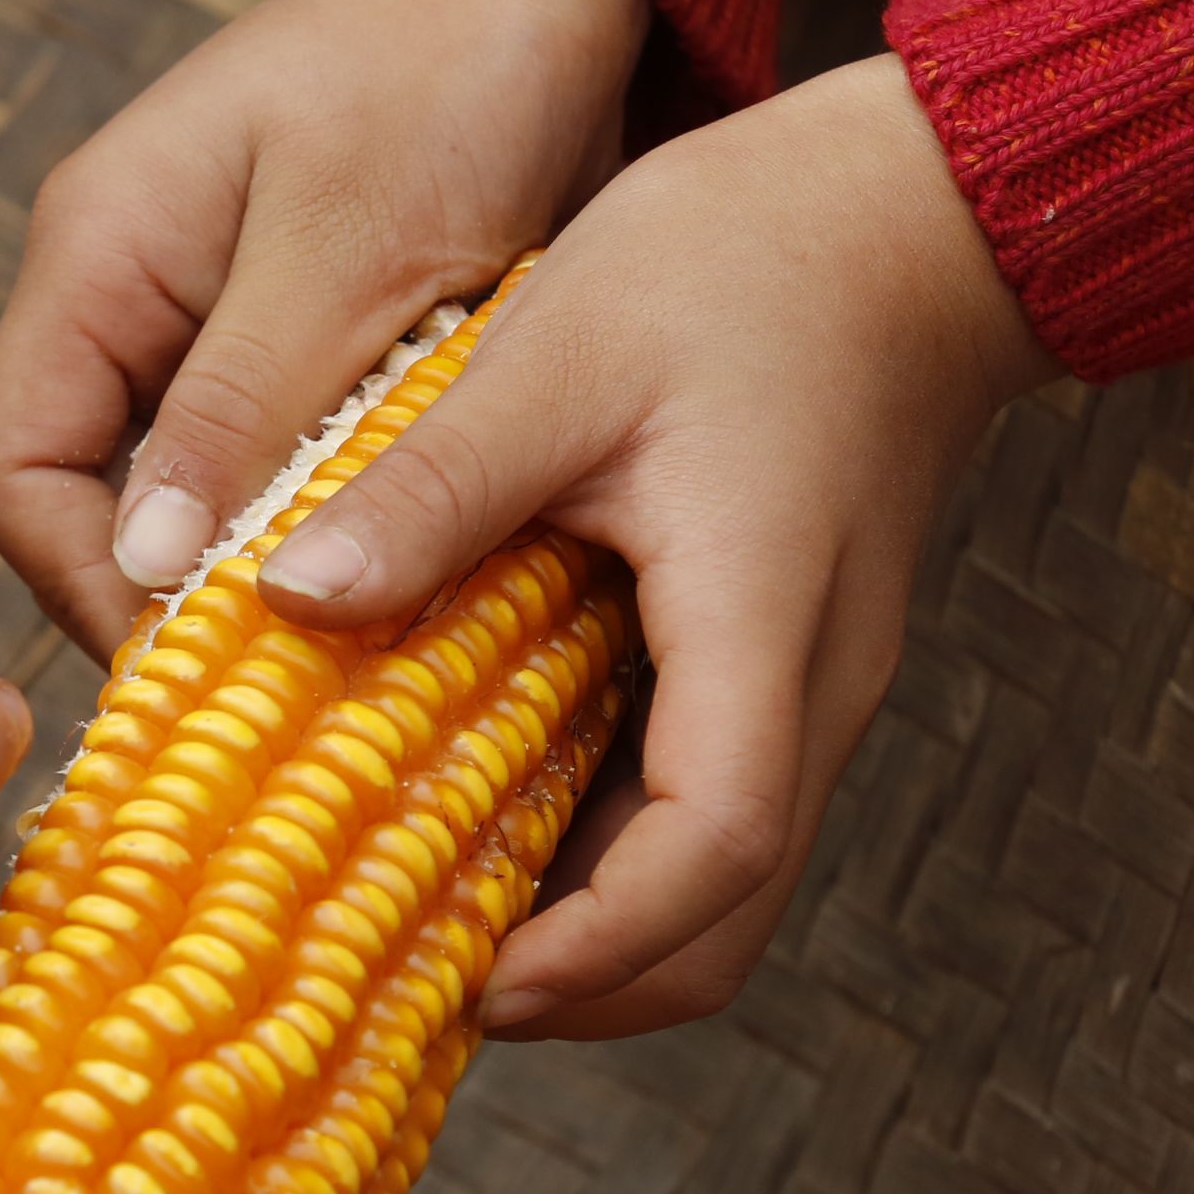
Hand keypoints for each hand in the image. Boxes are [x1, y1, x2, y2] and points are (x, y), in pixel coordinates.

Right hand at [0, 0, 651, 656]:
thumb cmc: (445, 66)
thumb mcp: (346, 247)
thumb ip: (242, 406)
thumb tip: (143, 568)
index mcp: (97, 257)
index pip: (15, 469)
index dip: (85, 582)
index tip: (196, 663)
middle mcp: (133, 305)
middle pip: (89, 509)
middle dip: (174, 604)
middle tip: (290, 691)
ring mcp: (215, 334)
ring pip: (194, 511)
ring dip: (264, 581)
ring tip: (354, 660)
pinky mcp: (307, 357)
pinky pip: (281, 484)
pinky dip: (330, 540)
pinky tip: (405, 587)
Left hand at [249, 57, 1057, 1038]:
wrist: (905, 209)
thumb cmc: (747, 258)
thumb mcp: (561, 351)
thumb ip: (433, 488)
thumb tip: (288, 597)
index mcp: (763, 621)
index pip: (713, 849)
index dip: (598, 948)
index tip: (476, 983)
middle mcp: (811, 687)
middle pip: (726, 920)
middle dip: (587, 983)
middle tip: (425, 979)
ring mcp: (810, 682)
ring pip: (721, 876)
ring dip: (592, 922)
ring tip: (435, 910)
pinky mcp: (787, 661)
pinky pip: (710, 802)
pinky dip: (608, 845)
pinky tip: (491, 806)